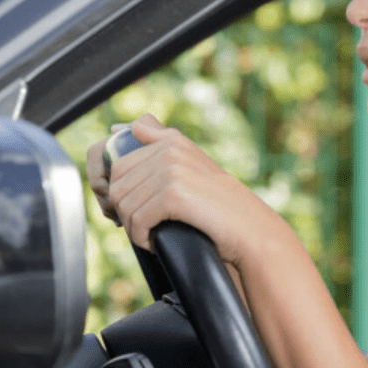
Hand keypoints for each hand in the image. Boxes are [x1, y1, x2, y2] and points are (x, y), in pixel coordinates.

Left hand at [94, 114, 267, 264]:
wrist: (249, 228)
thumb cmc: (220, 204)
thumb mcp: (192, 164)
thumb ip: (160, 139)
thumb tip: (126, 125)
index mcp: (172, 141)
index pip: (119, 165)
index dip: (122, 194)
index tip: (137, 210)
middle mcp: (170, 150)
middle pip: (118, 186)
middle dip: (125, 212)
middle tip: (143, 227)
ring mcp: (172, 170)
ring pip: (124, 205)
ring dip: (133, 227)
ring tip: (151, 235)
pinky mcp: (174, 194)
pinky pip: (137, 220)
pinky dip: (142, 237)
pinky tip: (154, 242)